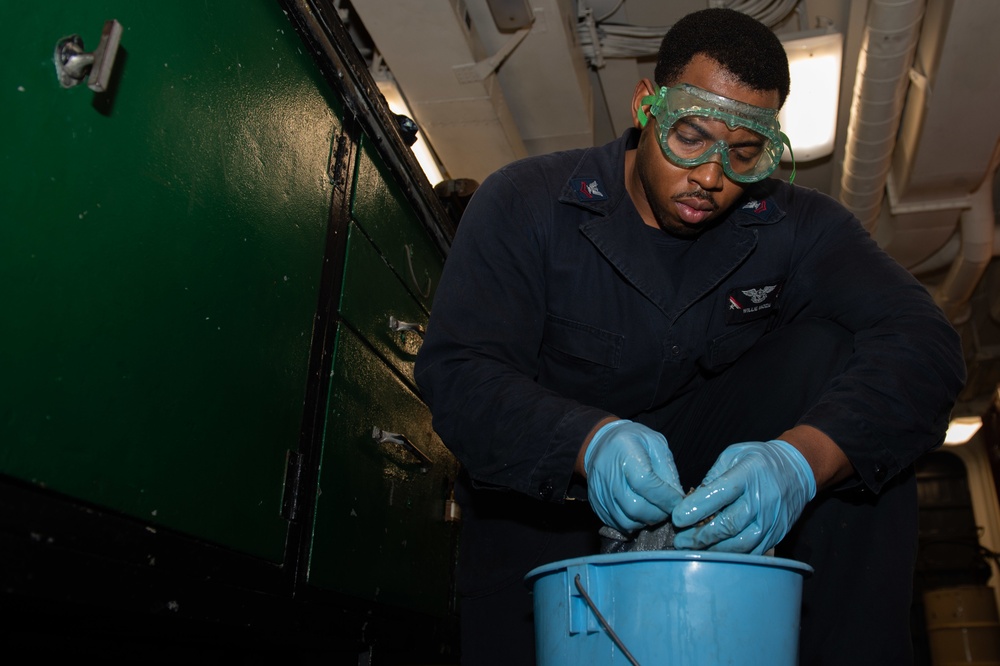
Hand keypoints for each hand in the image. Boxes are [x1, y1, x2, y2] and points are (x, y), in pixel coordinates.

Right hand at [584, 420, 684, 532]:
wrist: (603, 441)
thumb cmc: (634, 441)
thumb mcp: (657, 444)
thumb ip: (668, 471)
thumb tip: (677, 499)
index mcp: (625, 450)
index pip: (645, 483)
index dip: (665, 497)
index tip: (678, 501)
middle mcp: (607, 472)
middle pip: (634, 507)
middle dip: (658, 513)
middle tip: (667, 508)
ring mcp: (598, 490)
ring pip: (625, 521)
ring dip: (645, 521)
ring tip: (654, 510)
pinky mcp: (595, 503)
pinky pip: (616, 523)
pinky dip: (632, 523)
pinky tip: (640, 512)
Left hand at [671, 440, 815, 554]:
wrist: (798, 471)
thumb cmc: (760, 461)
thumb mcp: (733, 455)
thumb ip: (712, 476)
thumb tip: (692, 500)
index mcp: (748, 474)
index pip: (720, 494)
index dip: (697, 508)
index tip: (677, 518)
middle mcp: (762, 500)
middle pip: (729, 524)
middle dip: (700, 536)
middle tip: (679, 541)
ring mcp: (771, 521)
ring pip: (740, 544)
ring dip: (713, 550)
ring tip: (692, 550)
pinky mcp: (776, 535)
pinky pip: (752, 552)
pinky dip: (731, 555)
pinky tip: (714, 553)